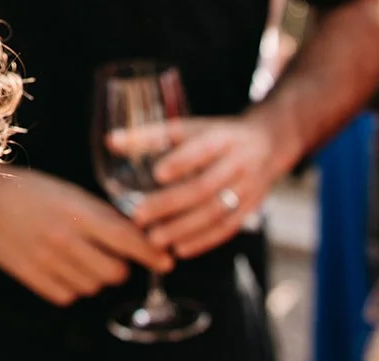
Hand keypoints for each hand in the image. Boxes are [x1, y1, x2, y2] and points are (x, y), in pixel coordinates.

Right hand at [0, 165, 171, 306]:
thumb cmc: (32, 190)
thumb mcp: (71, 193)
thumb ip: (101, 215)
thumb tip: (137, 235)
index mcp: (77, 212)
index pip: (127, 240)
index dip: (152, 254)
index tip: (166, 262)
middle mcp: (64, 238)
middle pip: (114, 273)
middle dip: (119, 267)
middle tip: (109, 257)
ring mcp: (46, 259)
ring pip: (91, 287)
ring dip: (93, 277)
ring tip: (78, 259)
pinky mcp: (30, 274)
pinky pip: (66, 295)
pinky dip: (70, 287)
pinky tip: (61, 268)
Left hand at [131, 114, 288, 258]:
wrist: (268, 144)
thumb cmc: (216, 135)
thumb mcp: (189, 128)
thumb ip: (151, 136)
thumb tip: (110, 142)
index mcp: (221, 138)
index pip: (202, 150)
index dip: (181, 161)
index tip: (157, 173)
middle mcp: (237, 164)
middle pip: (204, 187)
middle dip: (171, 204)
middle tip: (139, 217)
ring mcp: (247, 189)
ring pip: (216, 213)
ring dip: (184, 229)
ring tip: (154, 239)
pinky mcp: (250, 209)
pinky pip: (227, 228)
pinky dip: (203, 241)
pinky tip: (179, 249)